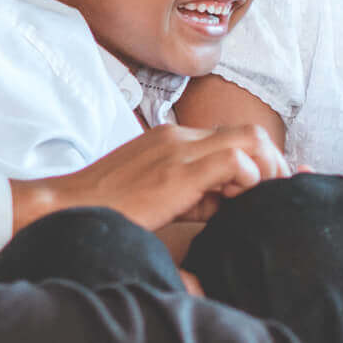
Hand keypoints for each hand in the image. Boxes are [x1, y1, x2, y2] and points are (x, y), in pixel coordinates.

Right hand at [10, 124, 289, 232]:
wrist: (62, 208)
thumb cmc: (106, 209)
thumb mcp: (158, 196)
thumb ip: (194, 194)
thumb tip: (227, 204)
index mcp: (175, 139)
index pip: (235, 136)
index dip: (265, 160)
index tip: (279, 185)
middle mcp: (181, 136)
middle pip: (250, 132)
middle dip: (275, 163)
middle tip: (279, 196)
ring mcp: (179, 149)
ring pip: (250, 140)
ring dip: (267, 170)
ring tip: (263, 201)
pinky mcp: (177, 171)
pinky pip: (235, 162)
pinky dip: (249, 180)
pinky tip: (238, 204)